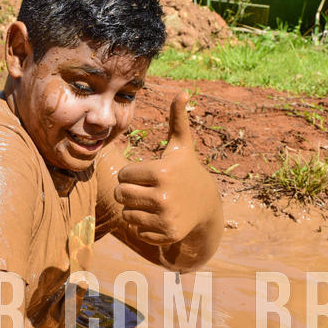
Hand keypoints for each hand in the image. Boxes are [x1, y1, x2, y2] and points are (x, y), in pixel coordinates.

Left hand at [114, 92, 211, 246]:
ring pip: (127, 214)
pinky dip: (144, 226)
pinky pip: (137, 231)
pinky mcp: (166, 234)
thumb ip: (177, 119)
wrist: (207, 205)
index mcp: (162, 172)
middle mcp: (163, 196)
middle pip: (121, 194)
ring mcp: (165, 217)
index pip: (124, 175)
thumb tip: (182, 92)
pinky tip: (160, 217)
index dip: (132, 174)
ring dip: (135, 209)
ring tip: (152, 203)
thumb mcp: (181, 146)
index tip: (147, 174)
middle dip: (129, 191)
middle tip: (145, 189)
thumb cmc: (186, 170)